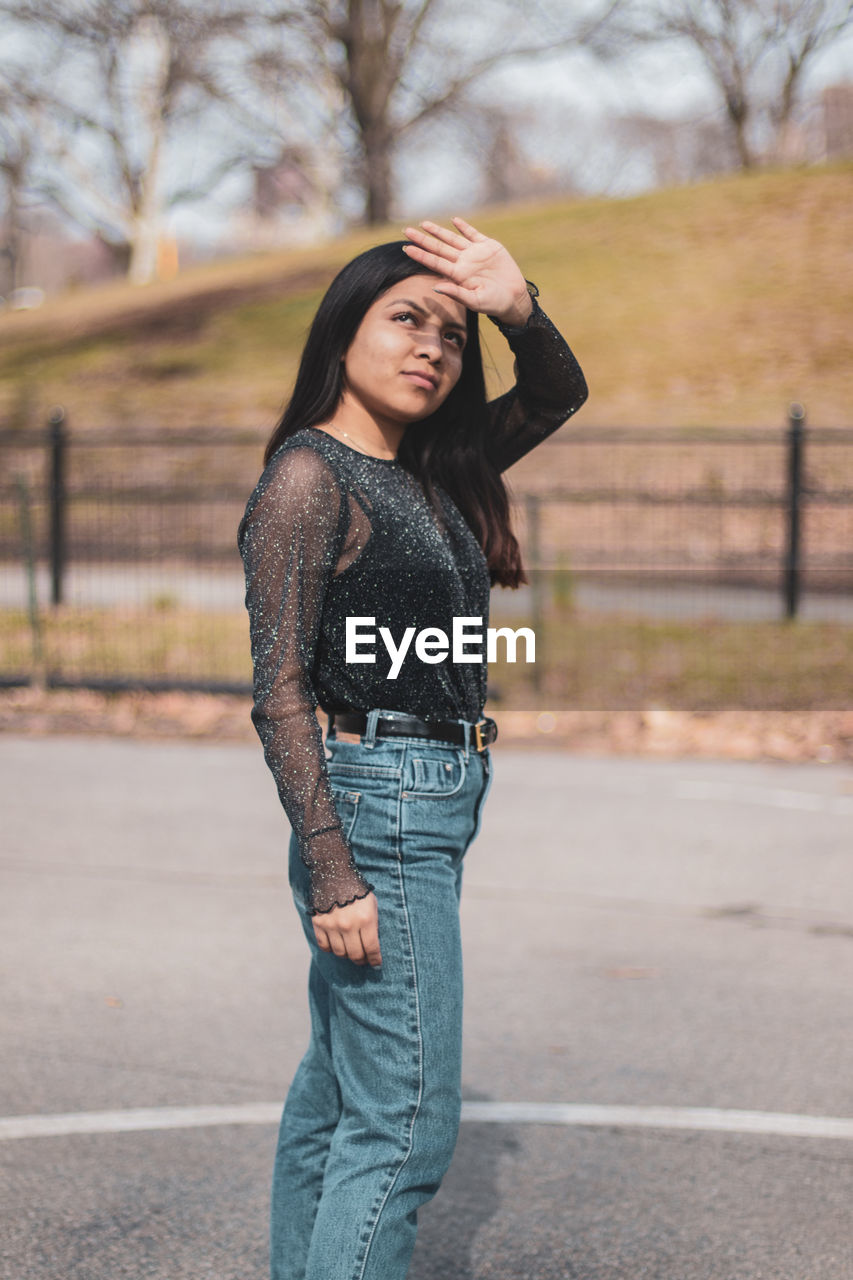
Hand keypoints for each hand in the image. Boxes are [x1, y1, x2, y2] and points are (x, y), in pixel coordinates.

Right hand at [312, 891, 381, 967]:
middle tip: (363, 960)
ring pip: (340, 952)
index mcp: (365, 919)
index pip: (372, 948)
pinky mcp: (318, 924)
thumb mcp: (372, 904)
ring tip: (350, 952)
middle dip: (362, 960)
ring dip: (346, 955)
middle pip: (355, 954)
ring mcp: (332, 925)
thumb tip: (373, 945)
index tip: (376, 963)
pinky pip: (324, 946)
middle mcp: (349, 925)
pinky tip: (336, 945)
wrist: (334, 874)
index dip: (375, 959)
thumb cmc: (357, 889)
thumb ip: (372, 924)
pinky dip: (330, 949)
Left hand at [402, 216, 532, 327]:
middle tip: (406, 231)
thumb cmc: (493, 303)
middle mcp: (463, 262)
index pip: (435, 262)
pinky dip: (464, 227)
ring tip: (424, 224)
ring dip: (438, 231)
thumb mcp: (474, 301)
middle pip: (438, 248)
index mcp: (458, 275)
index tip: (406, 248)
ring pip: (452, 239)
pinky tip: (454, 221)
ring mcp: (474, 253)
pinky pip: (473, 234)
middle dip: (422, 240)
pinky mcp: (488, 246)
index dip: (420, 255)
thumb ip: (456, 293)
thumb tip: (435, 287)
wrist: (514, 298)